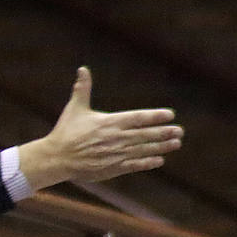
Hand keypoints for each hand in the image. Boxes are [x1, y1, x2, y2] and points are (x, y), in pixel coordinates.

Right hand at [17, 67, 181, 190]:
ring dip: (161, 147)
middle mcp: (115, 138)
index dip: (154, 116)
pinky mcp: (112, 168)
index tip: (170, 114)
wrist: (57, 157)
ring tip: (175, 143)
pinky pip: (134, 164)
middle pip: (145, 134)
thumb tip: (83, 69)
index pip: (138, 118)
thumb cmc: (66, 131)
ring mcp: (115, 154)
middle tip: (180, 131)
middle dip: (164, 132)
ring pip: (143, 149)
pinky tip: (159, 160)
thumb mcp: (75, 108)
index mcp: (109, 122)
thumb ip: (83, 88)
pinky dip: (147, 162)